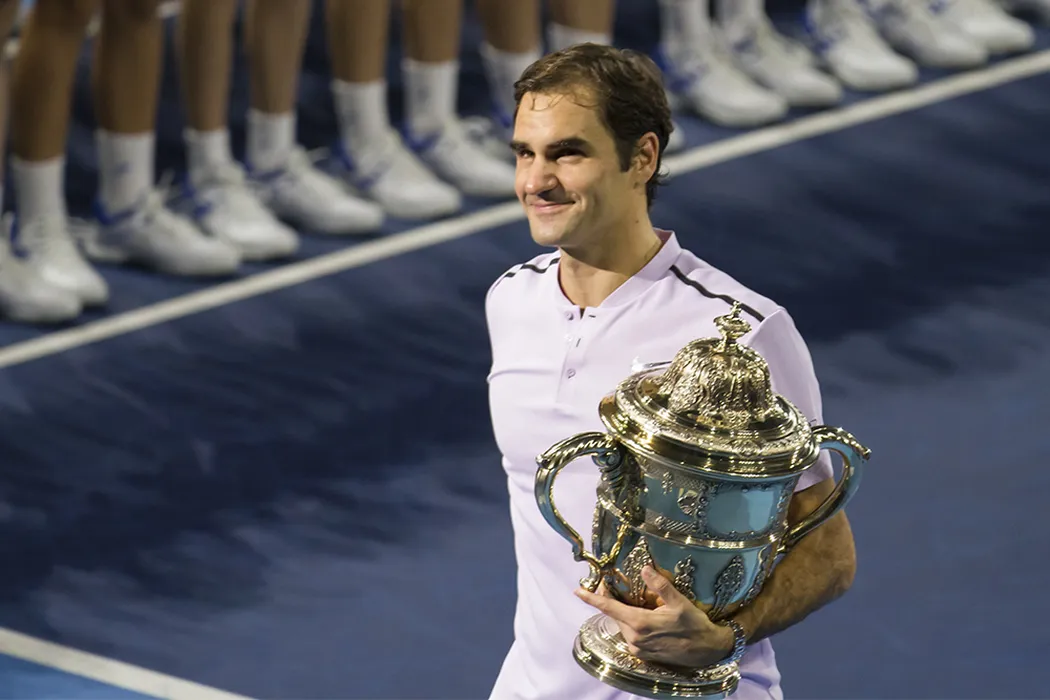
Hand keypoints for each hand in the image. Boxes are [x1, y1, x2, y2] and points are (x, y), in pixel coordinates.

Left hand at [575, 565, 735, 668]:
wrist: (707, 650)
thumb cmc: (694, 625)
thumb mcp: (679, 602)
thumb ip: (660, 585)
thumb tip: (645, 568)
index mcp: (640, 623)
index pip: (609, 607)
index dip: (592, 598)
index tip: (578, 591)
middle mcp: (634, 638)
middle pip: (615, 615)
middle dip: (612, 600)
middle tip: (615, 585)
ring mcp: (638, 648)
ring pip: (622, 624)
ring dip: (623, 612)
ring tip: (635, 601)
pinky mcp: (642, 654)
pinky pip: (630, 635)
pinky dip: (631, 623)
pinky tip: (642, 616)